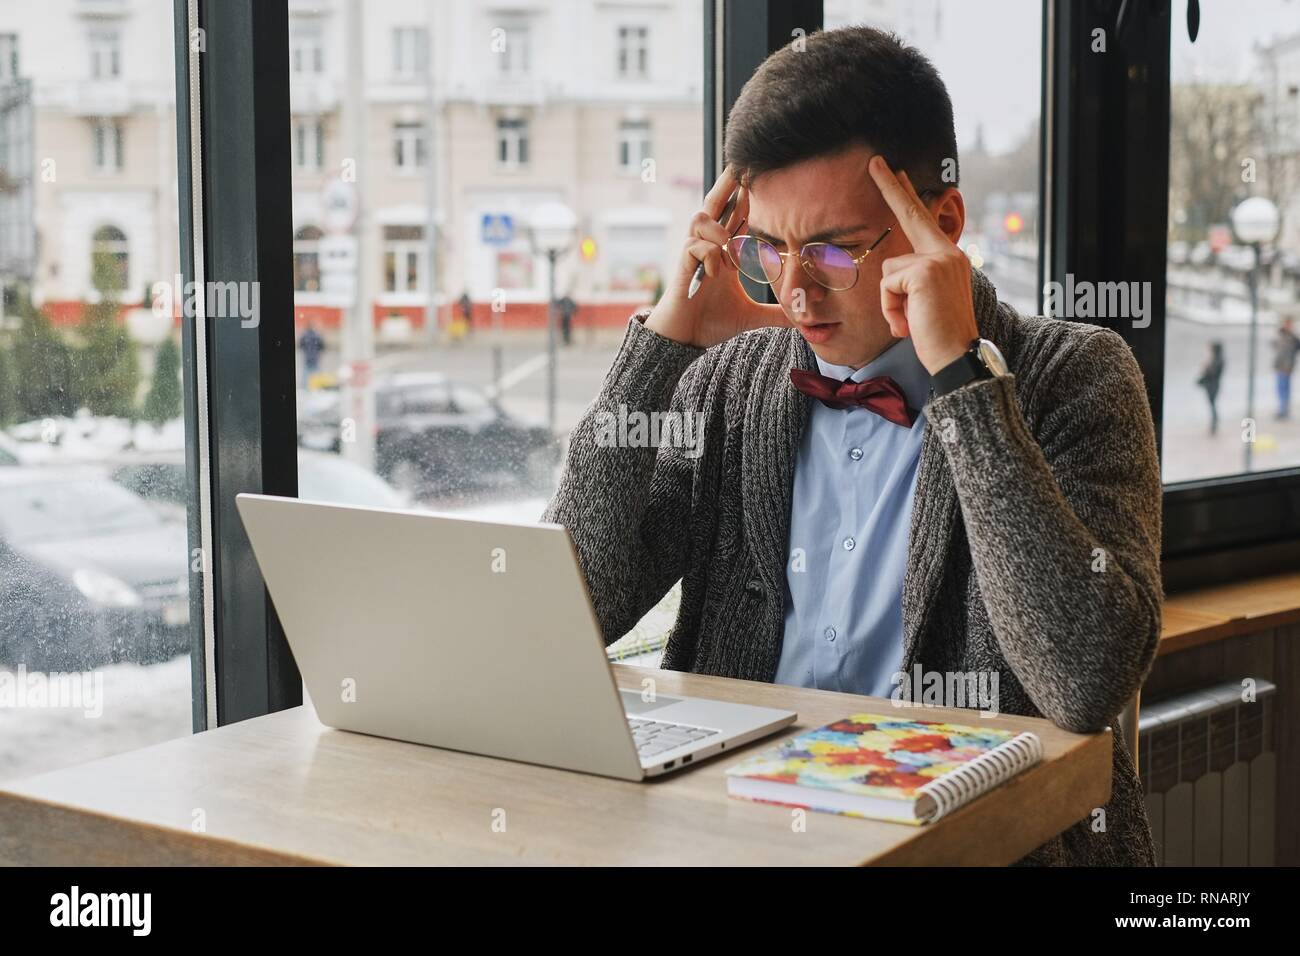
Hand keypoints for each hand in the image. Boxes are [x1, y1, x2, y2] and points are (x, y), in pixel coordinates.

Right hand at [645, 165, 787, 348]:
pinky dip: (712, 256)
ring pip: (701, 218)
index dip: (746, 197)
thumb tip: (802, 316)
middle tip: (741, 161)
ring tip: (732, 252)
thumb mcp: (751, 316)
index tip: (759, 176)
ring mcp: (693, 255)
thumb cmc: (711, 324)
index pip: (737, 217)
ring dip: (720, 228)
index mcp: (724, 254)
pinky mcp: (683, 267)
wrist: (684, 340)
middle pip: (715, 204)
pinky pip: (697, 246)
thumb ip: (776, 313)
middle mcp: (708, 248)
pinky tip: (718, 276)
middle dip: (727, 183)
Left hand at [868, 155, 979, 375]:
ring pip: (889, 270)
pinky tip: (909, 322)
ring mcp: (939, 260)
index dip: (906, 195)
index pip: (922, 220)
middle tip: (875, 160)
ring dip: (891, 301)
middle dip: (891, 186)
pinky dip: (891, 308)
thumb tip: (894, 273)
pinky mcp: (925, 272)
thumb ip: (912, 279)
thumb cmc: (937, 335)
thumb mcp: (923, 301)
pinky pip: (888, 285)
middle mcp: (947, 253)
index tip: (895, 171)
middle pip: (911, 215)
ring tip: (910, 320)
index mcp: (948, 257)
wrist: (956, 356)